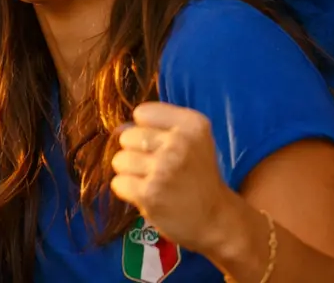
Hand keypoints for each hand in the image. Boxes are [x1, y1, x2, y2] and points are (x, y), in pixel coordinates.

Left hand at [110, 102, 234, 254]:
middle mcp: (179, 142)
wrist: (215, 219)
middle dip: (136, 153)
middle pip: (127, 136)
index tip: (163, 146)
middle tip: (158, 168)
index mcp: (191, 124)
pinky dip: (128, 191)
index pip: (142, 113)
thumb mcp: (192, 140)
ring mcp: (163, 168)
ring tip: (153, 182)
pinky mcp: (149, 193)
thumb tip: (117, 129)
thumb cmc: (197, 176)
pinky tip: (148, 195)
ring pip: (119, 160)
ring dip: (131, 173)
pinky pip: (118, 183)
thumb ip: (158, 126)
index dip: (147, 130)